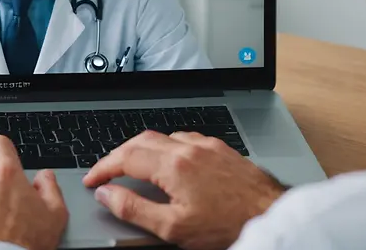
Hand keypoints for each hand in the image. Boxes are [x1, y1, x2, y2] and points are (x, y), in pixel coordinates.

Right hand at [82, 131, 285, 249]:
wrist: (272, 217)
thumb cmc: (228, 225)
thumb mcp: (173, 228)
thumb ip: (134, 209)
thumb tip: (107, 195)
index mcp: (173, 166)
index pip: (125, 158)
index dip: (103, 168)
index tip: (93, 180)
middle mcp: (188, 148)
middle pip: (141, 140)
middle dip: (118, 155)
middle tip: (107, 173)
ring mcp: (206, 146)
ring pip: (163, 137)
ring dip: (142, 149)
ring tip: (133, 167)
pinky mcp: (221, 149)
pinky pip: (185, 139)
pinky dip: (167, 147)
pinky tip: (170, 161)